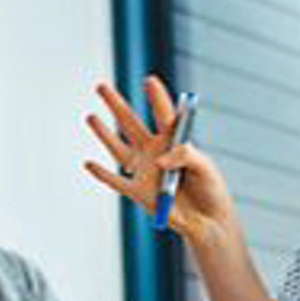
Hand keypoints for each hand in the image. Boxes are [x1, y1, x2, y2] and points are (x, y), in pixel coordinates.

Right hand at [82, 77, 233, 244]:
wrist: (207, 221)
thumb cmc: (210, 189)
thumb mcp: (205, 168)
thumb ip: (185, 156)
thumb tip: (159, 160)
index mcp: (174, 140)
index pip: (163, 114)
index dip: (157, 97)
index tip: (150, 80)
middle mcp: (154, 151)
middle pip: (131, 123)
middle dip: (116, 104)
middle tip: (101, 86)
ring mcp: (144, 171)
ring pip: (118, 148)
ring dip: (104, 133)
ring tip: (90, 117)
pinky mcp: (138, 193)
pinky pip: (116, 182)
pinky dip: (102, 174)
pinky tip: (89, 164)